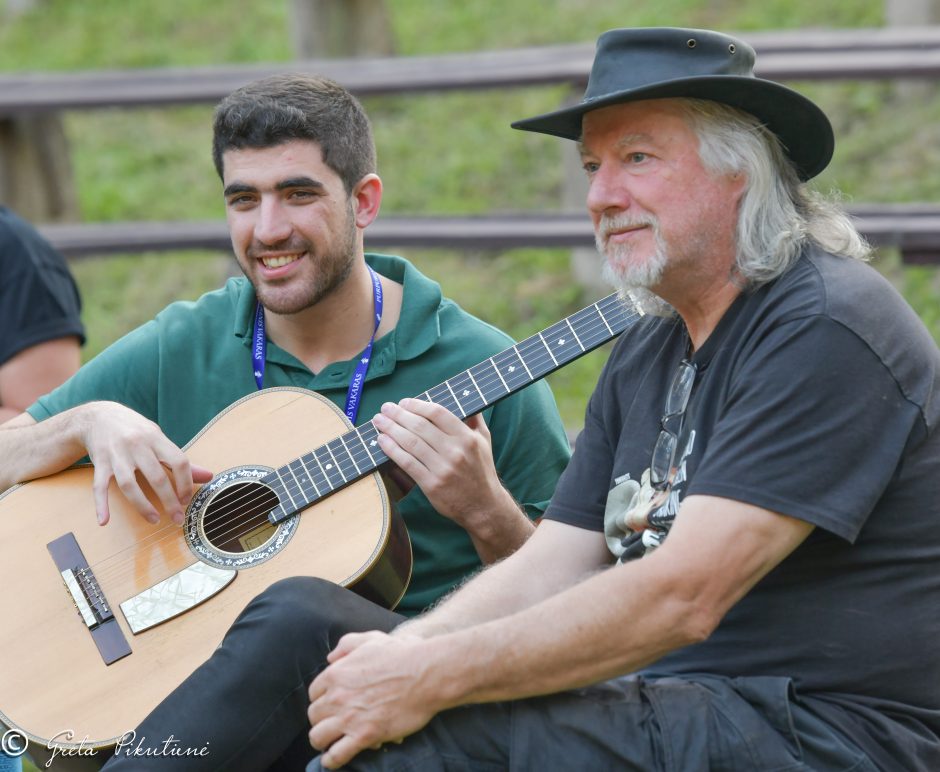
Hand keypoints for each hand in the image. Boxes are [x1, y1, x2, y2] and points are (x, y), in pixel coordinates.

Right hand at [79, 402, 212, 525]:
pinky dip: (101, 505)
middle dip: (169, 501)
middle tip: (178, 518)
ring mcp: (116, 455)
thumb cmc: (135, 430)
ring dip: (142, 505)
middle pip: (156, 477)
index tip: (187, 499)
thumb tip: (208, 476)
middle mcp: (136, 446)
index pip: (178, 461)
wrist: (98, 416)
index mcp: (156, 438)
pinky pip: (99, 487)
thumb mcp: (158, 438)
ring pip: (129, 484)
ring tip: (154, 519)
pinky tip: (105, 521)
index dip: (186, 483)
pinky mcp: (99, 463)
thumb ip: (179, 460)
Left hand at [307, 631, 442, 768]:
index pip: (314, 693)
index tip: (331, 704)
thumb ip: (347, 644)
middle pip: (314, 715)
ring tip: (330, 742)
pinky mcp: (365, 736)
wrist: (426, 674)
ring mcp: (350, 718)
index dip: (323, 699)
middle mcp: (337, 696)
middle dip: (322, 719)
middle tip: (333, 722)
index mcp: (337, 673)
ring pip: (318, 737)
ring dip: (321, 740)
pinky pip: (336, 756)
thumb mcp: (372, 639)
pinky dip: (331, 760)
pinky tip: (332, 760)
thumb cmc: (402, 654)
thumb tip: (331, 658)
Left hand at [371, 399, 513, 528]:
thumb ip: (474, 419)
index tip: (404, 402)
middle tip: (385, 408)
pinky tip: (382, 441)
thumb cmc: (481, 470)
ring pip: (411, 443)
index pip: (438, 413)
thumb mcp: (484, 441)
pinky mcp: (431, 484)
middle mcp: (455, 451)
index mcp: (467, 438)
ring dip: (391, 429)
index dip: (418, 405)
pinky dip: (392, 450)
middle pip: (420, 426)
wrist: (483, 506)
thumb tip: (466, 396)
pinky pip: (407, 463)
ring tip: (379, 421)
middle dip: (398, 414)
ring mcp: (442, 469)